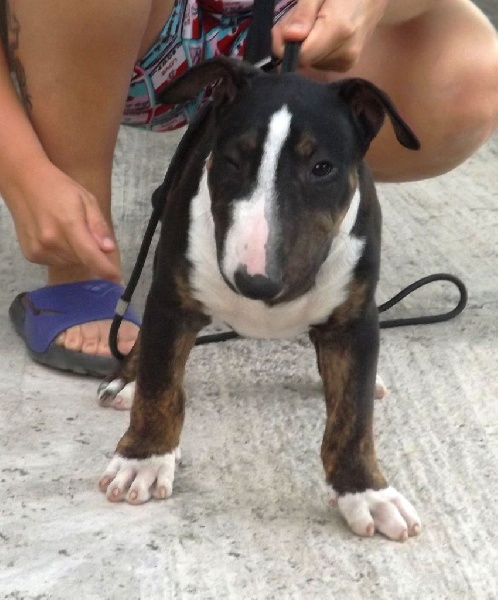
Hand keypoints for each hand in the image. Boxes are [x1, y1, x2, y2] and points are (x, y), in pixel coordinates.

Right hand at [4, 159, 119, 279]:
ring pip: (71, 263)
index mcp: (69, 225)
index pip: (91, 256)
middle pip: (83, 261)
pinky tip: (56, 237)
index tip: (116, 278)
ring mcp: (39, 250)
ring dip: (76, 253)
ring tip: (68, 231)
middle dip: (90, 252)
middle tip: (84, 231)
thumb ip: (98, 226)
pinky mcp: (31, 255)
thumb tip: (109, 249)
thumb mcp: (87, 200)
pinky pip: (57, 262)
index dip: (106, 270)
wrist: (24, 183)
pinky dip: (62, 254)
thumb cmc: (60, 189)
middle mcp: (51, 241)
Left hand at [273, 0, 388, 70]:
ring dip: (304, 45)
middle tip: (296, 19)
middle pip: (304, 60)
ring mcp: (347, 62)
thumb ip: (304, 13)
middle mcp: (345, 53)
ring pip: (309, 62)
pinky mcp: (346, 66)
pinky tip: (322, 34)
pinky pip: (319, 62)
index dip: (284, 46)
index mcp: (339, 30)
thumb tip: (289, 38)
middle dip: (293, 43)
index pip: (301, 56)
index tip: (278, 31)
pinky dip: (314, 50)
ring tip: (313, 23)